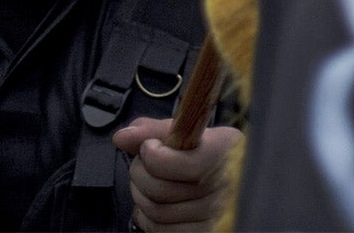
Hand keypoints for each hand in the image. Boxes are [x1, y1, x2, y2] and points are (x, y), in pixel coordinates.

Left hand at [112, 116, 241, 232]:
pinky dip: (148, 217)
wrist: (231, 177)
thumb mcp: (188, 132)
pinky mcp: (201, 231)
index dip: (153, 155)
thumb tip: (123, 137)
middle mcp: (222, 184)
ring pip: (155, 211)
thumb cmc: (207, 152)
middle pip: (160, 189)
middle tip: (144, 163)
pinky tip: (156, 201)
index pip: (179, 163)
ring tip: (148, 182)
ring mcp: (212, 212)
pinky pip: (159, 230)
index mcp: (223, 150)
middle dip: (140, 173)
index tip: (150, 146)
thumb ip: (155, 130)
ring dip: (141, 195)